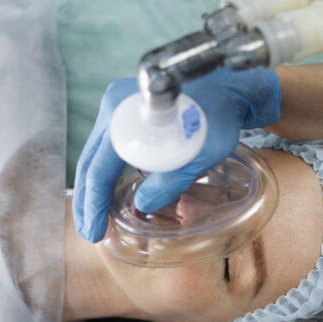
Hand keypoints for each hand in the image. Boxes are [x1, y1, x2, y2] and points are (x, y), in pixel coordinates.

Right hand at [73, 67, 281, 242]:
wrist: (233, 88)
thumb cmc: (219, 117)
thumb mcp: (199, 155)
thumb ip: (170, 182)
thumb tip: (142, 206)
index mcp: (126, 115)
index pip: (99, 168)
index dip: (95, 204)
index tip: (96, 232)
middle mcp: (116, 106)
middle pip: (91, 161)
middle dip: (88, 200)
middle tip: (90, 231)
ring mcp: (121, 107)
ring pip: (98, 154)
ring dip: (96, 187)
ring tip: (98, 219)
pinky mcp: (130, 112)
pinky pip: (111, 147)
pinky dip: (109, 172)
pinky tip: (111, 193)